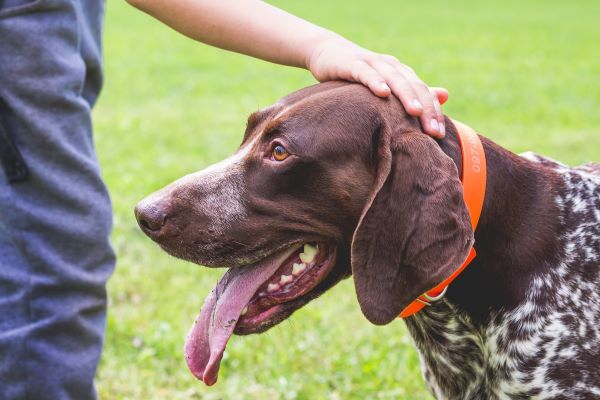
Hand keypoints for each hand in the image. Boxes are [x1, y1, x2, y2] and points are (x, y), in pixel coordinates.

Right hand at [307, 37, 447, 137]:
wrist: (329, 52)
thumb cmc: (359, 74)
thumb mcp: (388, 82)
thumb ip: (414, 90)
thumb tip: (445, 96)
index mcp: (401, 73)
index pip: (423, 92)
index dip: (433, 112)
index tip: (440, 135)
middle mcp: (391, 66)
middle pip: (413, 86)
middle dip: (425, 108)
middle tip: (433, 131)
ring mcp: (372, 63)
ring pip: (394, 78)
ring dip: (405, 94)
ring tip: (415, 111)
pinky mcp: (353, 64)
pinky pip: (366, 73)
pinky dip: (376, 81)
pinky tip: (383, 93)